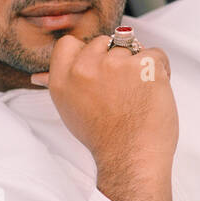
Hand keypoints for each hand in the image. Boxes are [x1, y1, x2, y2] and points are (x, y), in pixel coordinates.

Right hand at [31, 33, 177, 200]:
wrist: (131, 158)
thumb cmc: (105, 139)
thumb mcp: (71, 111)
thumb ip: (63, 85)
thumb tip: (38, 75)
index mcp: (62, 79)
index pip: (69, 43)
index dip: (88, 54)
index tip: (99, 73)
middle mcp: (85, 68)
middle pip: (103, 42)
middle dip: (115, 61)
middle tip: (121, 92)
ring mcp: (115, 64)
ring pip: (131, 49)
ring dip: (139, 68)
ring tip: (138, 96)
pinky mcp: (144, 65)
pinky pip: (156, 54)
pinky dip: (161, 70)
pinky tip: (154, 92)